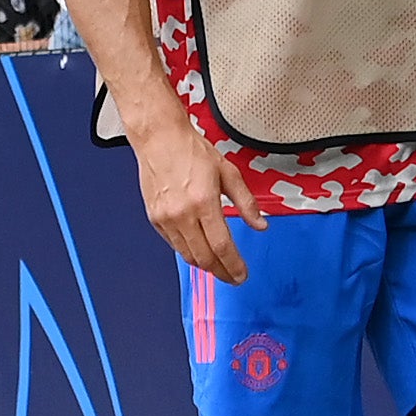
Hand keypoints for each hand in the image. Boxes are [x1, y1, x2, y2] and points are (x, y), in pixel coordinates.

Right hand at [135, 125, 263, 282]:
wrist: (159, 139)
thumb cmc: (191, 151)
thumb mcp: (228, 173)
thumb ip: (247, 203)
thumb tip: (260, 225)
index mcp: (203, 202)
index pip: (222, 246)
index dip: (234, 266)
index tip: (242, 275)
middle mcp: (182, 214)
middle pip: (204, 258)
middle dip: (221, 272)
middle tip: (234, 277)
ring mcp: (166, 218)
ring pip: (188, 255)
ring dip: (205, 266)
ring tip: (219, 267)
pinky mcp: (155, 219)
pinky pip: (175, 245)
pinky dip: (189, 252)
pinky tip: (200, 250)